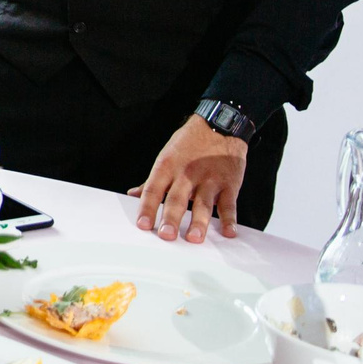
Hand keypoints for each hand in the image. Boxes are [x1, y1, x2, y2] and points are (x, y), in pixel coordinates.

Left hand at [130, 117, 247, 242]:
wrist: (220, 125)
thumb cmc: (190, 143)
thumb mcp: (167, 155)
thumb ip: (152, 180)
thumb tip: (133, 195)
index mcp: (167, 166)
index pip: (154, 189)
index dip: (147, 207)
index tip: (143, 225)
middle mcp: (187, 173)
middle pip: (177, 198)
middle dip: (171, 218)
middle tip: (167, 236)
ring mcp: (209, 179)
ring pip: (203, 203)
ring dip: (199, 222)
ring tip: (194, 238)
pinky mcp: (229, 183)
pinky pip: (229, 203)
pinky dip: (230, 218)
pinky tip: (229, 232)